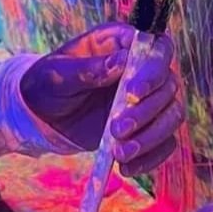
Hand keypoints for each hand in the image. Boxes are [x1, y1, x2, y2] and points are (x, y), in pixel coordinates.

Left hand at [19, 22, 183, 174]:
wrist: (41, 115)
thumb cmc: (48, 83)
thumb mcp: (59, 74)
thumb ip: (88, 68)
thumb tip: (121, 62)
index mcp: (122, 44)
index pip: (158, 49)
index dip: (153, 69)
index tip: (134, 92)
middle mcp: (143, 70)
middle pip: (168, 87)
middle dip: (147, 112)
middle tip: (117, 130)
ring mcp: (147, 100)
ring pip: (171, 116)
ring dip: (151, 137)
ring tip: (120, 153)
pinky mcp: (145, 127)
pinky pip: (163, 143)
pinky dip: (151, 157)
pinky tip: (127, 167)